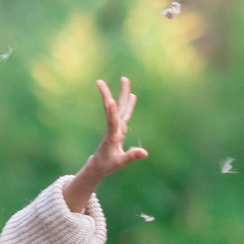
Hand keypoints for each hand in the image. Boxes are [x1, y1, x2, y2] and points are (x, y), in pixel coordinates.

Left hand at [65, 77, 147, 211]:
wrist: (98, 165)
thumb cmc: (108, 164)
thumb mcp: (120, 162)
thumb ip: (131, 156)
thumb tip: (145, 152)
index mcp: (112, 135)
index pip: (112, 121)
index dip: (111, 111)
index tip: (109, 100)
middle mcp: (113, 127)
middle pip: (115, 108)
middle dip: (116, 93)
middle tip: (120, 79)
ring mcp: (116, 126)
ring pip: (119, 107)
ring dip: (122, 94)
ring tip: (124, 79)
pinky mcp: (118, 127)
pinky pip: (123, 112)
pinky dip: (127, 104)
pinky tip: (131, 96)